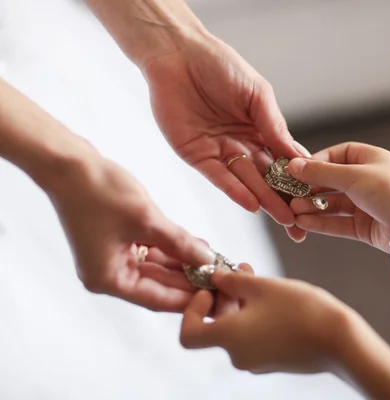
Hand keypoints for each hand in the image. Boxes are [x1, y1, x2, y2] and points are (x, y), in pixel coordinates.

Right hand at [47, 156, 215, 311]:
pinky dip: (172, 249)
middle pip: (159, 286)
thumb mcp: (146, 220)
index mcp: (108, 279)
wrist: (68, 162)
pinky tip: (197, 246)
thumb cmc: (98, 191)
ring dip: (185, 264)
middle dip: (190, 281)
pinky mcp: (117, 239)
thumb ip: (180, 243)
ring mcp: (112, 257)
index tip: (217, 297)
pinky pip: (151, 251)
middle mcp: (109, 273)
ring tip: (215, 262)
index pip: (158, 299)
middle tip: (222, 280)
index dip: (190, 299)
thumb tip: (208, 260)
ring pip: (158, 268)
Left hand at [142, 33, 308, 240]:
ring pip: (247, 182)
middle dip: (285, 200)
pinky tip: (253, 204)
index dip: (300, 180)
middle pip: (267, 178)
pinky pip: (219, 177)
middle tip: (301, 221)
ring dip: (265, 200)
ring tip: (285, 218)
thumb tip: (299, 157)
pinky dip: (236, 191)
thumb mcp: (258, 95)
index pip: (284, 161)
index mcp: (260, 129)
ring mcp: (220, 152)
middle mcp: (242, 144)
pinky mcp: (196, 155)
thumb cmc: (220, 65)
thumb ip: (275, 127)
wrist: (178, 54)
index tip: (317, 198)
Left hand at [180, 269, 355, 373]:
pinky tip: (271, 297)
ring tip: (257, 278)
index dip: (191, 310)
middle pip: (215, 327)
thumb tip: (215, 277)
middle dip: (223, 296)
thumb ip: (233, 281)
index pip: (188, 333)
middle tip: (237, 271)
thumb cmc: (302, 312)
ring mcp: (256, 361)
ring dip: (240, 303)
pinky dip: (254, 317)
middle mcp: (237, 355)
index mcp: (228, 338)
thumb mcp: (263, 287)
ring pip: (236, 329)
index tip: (208, 290)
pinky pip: (253, 337)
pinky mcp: (273, 361)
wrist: (341, 342)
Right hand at [287, 142, 389, 251]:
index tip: (296, 170)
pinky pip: (337, 222)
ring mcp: (364, 204)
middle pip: (330, 182)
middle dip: (309, 189)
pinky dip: (320, 222)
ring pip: (332, 204)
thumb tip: (293, 166)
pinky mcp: (363, 226)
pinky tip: (303, 223)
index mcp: (368, 159)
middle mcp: (366, 180)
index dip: (315, 163)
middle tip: (289, 195)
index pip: (336, 156)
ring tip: (292, 211)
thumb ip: (321, 172)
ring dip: (312, 207)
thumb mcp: (352, 175)